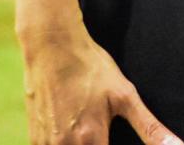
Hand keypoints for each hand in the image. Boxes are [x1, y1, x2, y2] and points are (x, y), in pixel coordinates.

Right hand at [20, 25, 181, 144]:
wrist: (52, 48)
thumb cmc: (91, 69)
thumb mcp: (125, 95)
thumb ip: (149, 127)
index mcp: (91, 139)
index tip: (113, 139)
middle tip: (104, 134)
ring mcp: (46, 143)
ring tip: (89, 131)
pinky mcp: (34, 137)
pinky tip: (73, 133)